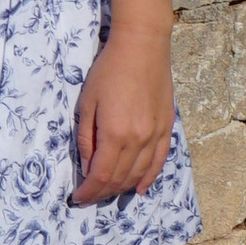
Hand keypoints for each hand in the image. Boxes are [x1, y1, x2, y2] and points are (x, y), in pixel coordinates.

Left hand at [71, 23, 174, 204]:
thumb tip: (87, 166)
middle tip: (89, 196)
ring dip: (121, 188)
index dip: (89, 191)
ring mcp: (155, 135)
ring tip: (107, 192)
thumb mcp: (87, 102)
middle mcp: (138, 139)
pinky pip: (159, 162)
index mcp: (114, 133)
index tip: (78, 198)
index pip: (101, 175)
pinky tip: (138, 189)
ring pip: (139, 174)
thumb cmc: (108, 70)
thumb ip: (86, 138)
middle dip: (102, 192)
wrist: (142, 47)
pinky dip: (148, 178)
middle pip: (120, 178)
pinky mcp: (166, 128)